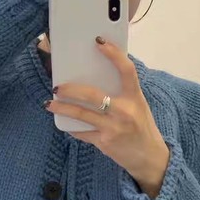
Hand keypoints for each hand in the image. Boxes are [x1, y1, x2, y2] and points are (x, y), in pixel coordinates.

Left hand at [44, 37, 170, 198]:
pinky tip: (64, 123)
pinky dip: (72, 127)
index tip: (99, 41)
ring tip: (50, 103)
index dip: (114, 54)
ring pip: (82, 115)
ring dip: (62, 108)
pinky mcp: (104, 142)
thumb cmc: (141, 126)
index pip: (126, 70)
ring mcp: (113, 128)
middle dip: (72, 90)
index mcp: (135, 97)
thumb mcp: (138, 106)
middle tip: (58, 86)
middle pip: (93, 95)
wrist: (149, 157)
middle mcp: (125, 111)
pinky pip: (82, 132)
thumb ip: (121, 93)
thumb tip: (93, 76)